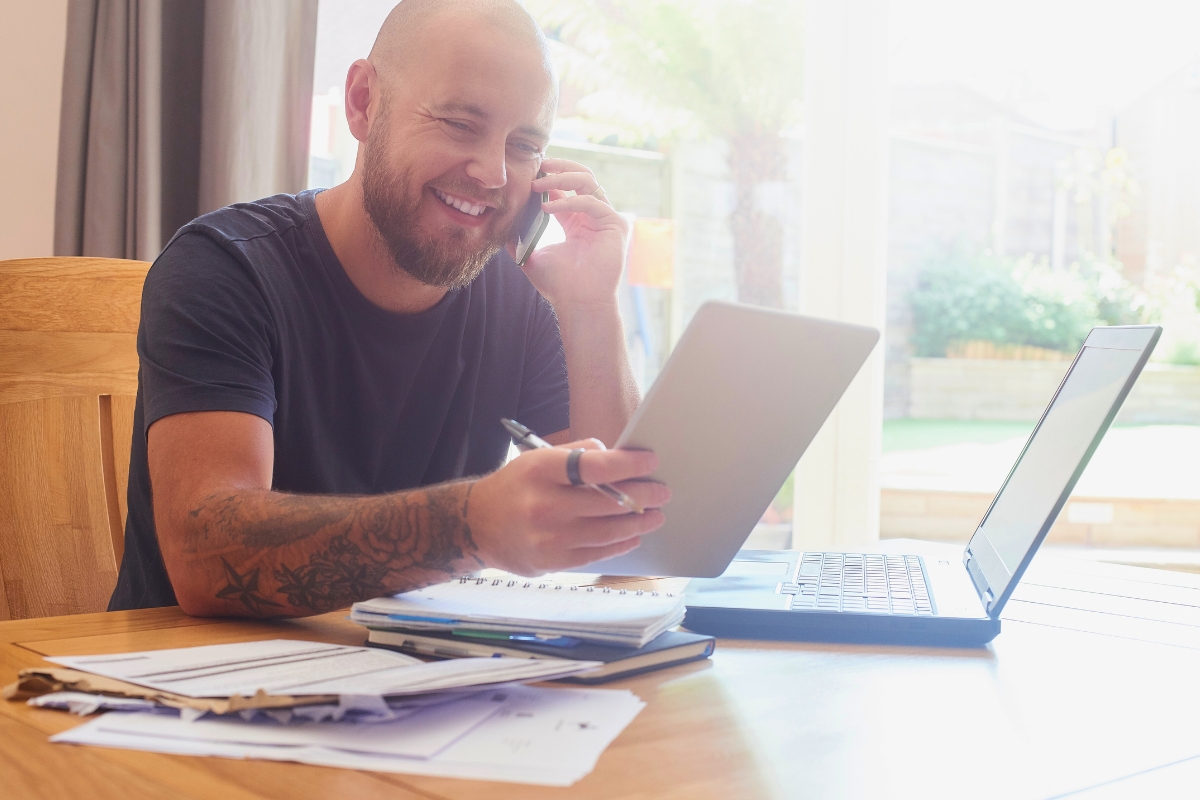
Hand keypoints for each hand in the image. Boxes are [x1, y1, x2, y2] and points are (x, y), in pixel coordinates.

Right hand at [467, 439, 667, 575]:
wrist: (476, 526)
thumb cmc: (514, 487)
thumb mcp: (535, 459)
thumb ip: (575, 454)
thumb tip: (615, 456)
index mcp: (541, 471)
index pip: (596, 466)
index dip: (630, 464)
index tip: (651, 461)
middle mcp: (544, 504)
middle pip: (608, 501)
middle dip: (643, 496)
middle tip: (663, 492)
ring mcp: (548, 537)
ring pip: (607, 531)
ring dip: (638, 523)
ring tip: (654, 516)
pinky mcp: (552, 561)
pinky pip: (596, 553)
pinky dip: (620, 544)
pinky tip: (633, 535)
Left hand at [515, 158, 629, 311]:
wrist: (578, 303)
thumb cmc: (558, 285)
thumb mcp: (531, 256)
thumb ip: (519, 239)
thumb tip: (500, 226)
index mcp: (576, 221)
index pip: (564, 187)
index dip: (547, 176)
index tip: (528, 171)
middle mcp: (593, 216)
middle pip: (580, 175)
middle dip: (558, 166)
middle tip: (538, 165)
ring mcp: (606, 219)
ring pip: (587, 180)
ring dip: (561, 177)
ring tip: (538, 184)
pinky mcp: (615, 224)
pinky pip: (590, 201)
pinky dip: (568, 200)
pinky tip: (547, 207)